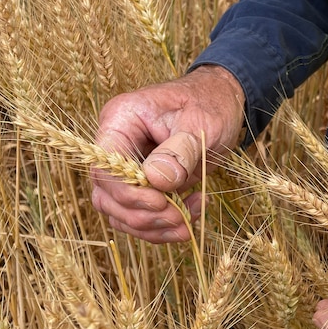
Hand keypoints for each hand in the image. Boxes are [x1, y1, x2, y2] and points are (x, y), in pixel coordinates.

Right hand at [91, 65, 245, 241]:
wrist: (222, 102)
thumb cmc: (210, 104)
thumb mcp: (200, 123)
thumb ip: (178, 152)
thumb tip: (156, 181)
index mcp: (121, 120)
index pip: (105, 167)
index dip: (128, 193)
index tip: (161, 203)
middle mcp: (116, 144)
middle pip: (107, 195)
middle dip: (142, 215)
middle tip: (179, 218)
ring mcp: (127, 167)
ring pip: (121, 212)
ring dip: (153, 226)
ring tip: (187, 222)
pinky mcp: (142, 185)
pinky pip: (140, 215)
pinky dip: (162, 225)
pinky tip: (190, 214)